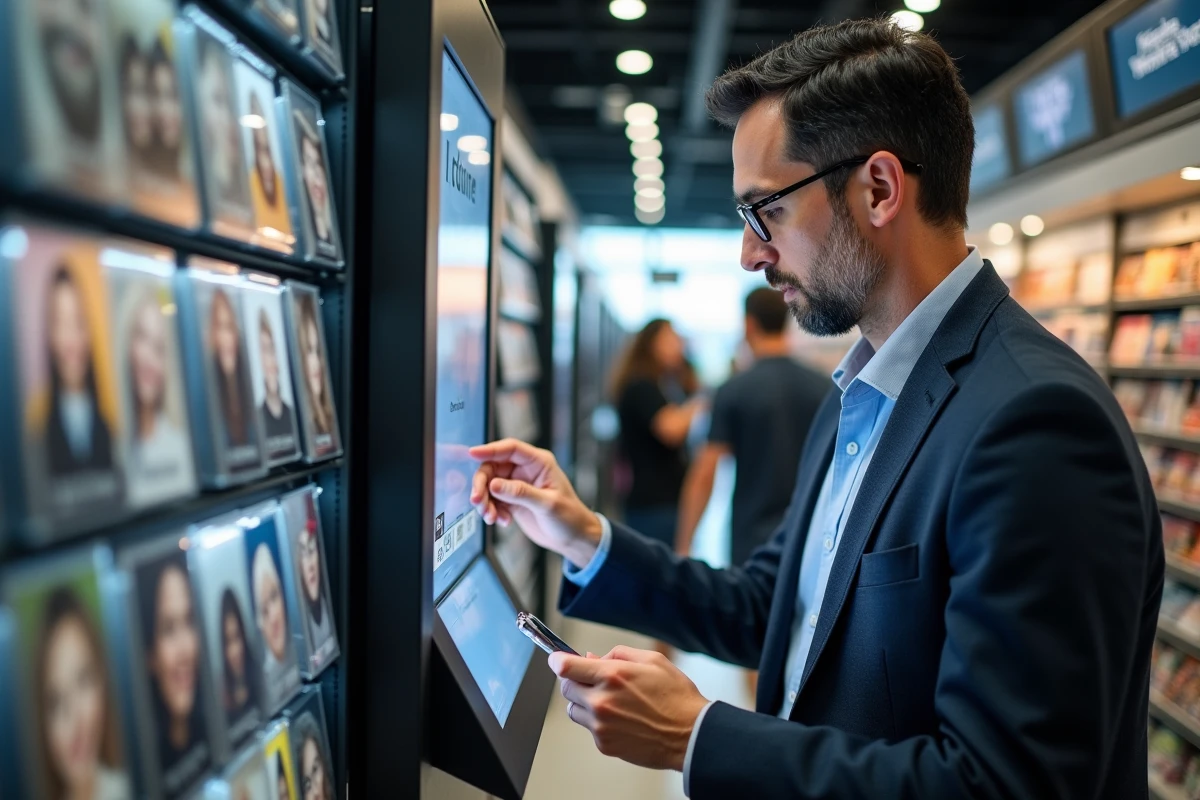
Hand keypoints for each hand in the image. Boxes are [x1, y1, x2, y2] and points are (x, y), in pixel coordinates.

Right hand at [468, 439, 602, 567]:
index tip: (472, 453)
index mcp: (539, 463)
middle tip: (477, 501)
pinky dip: (492, 511)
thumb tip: (493, 484)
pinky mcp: (512, 500)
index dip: (490, 449)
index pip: (511, 449)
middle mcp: (525, 470)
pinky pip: (493, 500)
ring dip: (485, 501)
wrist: (573, 538)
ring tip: (491, 517)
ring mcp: (517, 485)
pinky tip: (502, 521)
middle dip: (482, 484)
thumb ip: (520, 493)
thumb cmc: (569, 517)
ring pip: (489, 485)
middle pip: (493, 467)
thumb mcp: (547, 504)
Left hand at [550, 645, 709, 770]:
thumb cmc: (675, 697)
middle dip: (575, 680)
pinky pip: (589, 728)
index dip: (557, 660)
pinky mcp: (604, 744)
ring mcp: (601, 725)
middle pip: (566, 687)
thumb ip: (617, 654)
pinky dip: (598, 722)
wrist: (690, 735)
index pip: (566, 667)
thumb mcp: (652, 660)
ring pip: (573, 709)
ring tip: (610, 701)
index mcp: (612, 675)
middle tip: (593, 680)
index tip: (556, 659)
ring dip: (584, 702)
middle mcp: (602, 701)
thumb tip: (591, 657)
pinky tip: (621, 719)